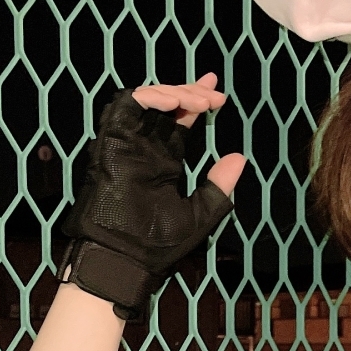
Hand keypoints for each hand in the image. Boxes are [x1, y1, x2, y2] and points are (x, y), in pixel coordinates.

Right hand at [58, 79, 246, 321]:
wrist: (125, 259)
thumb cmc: (157, 245)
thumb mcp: (199, 215)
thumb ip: (218, 187)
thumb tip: (239, 157)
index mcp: (163, 161)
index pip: (180, 120)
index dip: (196, 99)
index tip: (217, 90)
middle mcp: (145, 147)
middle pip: (168, 104)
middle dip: (192, 93)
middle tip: (216, 98)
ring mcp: (128, 142)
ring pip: (149, 99)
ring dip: (176, 93)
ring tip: (201, 102)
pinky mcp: (112, 140)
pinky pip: (128, 106)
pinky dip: (152, 98)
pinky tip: (176, 104)